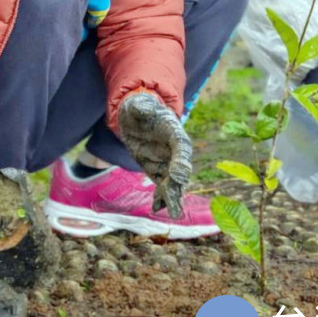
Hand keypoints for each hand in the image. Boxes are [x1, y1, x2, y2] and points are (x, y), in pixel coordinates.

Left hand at [117, 92, 192, 218]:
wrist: (136, 116)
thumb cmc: (140, 108)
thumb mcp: (139, 105)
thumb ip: (141, 107)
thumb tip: (142, 107)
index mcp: (175, 134)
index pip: (181, 149)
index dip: (180, 162)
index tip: (178, 176)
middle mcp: (175, 151)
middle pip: (179, 170)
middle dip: (177, 186)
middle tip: (176, 202)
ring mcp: (167, 162)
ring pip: (172, 182)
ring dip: (172, 196)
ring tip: (172, 211)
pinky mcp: (157, 170)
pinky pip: (162, 185)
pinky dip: (161, 197)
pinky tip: (157, 208)